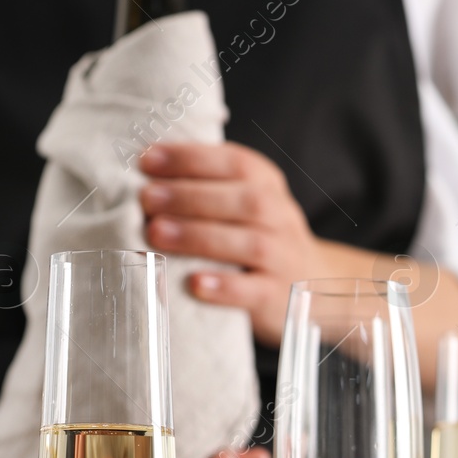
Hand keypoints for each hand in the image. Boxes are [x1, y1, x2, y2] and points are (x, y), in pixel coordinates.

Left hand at [137, 141, 457, 363]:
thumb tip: (142, 176)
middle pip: (244, 200)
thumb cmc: (260, 242)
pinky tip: (195, 283)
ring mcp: (284, 259)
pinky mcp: (280, 299)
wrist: (315, 290)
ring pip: (250, 242)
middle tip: (147, 199)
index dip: (193, 158)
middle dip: (191, 196)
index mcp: (269, 187)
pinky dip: (226, 287)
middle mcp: (282, 219)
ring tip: (156, 234)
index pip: (236, 163)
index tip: (148, 160)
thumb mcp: (245, 207)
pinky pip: (256, 291)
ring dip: (200, 236)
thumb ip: (209, 188)